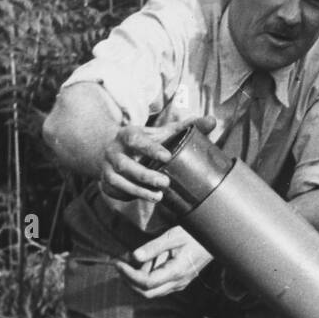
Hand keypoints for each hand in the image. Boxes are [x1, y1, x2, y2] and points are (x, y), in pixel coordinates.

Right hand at [99, 114, 216, 202]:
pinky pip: (115, 191)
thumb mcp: (162, 132)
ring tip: (158, 196)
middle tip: (165, 182)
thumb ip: (186, 127)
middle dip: (144, 175)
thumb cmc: (145, 141)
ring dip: (138, 190)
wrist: (112, 150)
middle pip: (125, 165)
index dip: (151, 149)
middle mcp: (114, 151)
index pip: (137, 140)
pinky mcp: (106, 183)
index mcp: (128, 135)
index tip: (167, 157)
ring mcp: (107, 168)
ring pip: (118, 181)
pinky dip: (129, 195)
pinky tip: (144, 198)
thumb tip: (212, 120)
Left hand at [115, 225, 213, 298]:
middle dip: (129, 281)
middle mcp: (178, 282)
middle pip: (146, 293)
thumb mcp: (173, 236)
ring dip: (138, 280)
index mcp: (176, 271)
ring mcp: (179, 284)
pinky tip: (144, 265)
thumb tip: (134, 256)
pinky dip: (147, 279)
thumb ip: (153, 247)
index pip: (146, 283)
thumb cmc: (195, 235)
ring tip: (132, 262)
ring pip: (152, 292)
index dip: (129, 275)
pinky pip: (159, 287)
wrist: (216, 240)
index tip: (118, 263)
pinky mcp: (179, 281)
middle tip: (120, 266)